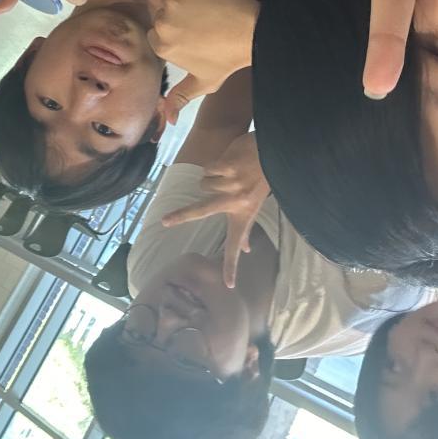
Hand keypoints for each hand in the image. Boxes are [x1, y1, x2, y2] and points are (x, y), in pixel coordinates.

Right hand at [147, 0, 258, 122]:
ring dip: (182, 4)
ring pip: (171, 0)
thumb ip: (181, 98)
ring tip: (204, 13)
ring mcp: (174, 1)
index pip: (157, 36)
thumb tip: (170, 120)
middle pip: (162, 17)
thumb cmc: (227, 60)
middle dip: (176, 21)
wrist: (252, 32)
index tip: (191, 38)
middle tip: (199, 26)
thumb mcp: (203, 82)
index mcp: (162, 45)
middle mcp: (162, 22)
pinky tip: (209, 1)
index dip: (174, 37)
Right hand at [162, 133, 268, 287]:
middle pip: (202, 211)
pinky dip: (212, 166)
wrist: (273, 152)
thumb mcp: (255, 207)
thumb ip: (247, 229)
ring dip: (210, 179)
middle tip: (164, 222)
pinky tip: (226, 163)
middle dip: (180, 216)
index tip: (228, 285)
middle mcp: (237, 202)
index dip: (231, 265)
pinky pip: (207, 169)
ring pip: (203, 184)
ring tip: (226, 174)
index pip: (235, 244)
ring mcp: (232, 183)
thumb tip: (246, 251)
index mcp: (243, 215)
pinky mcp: (228, 166)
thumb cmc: (262, 181)